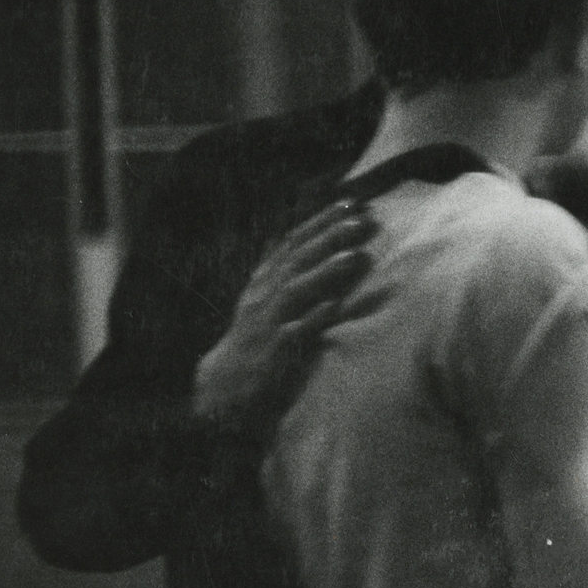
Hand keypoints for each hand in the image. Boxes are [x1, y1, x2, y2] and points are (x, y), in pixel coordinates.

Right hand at [193, 200, 375, 434]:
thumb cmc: (255, 338)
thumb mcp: (261, 298)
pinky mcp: (275, 349)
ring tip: (355, 255)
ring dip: (326, 271)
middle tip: (360, 220)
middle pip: (298, 259)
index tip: (349, 203)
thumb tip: (282, 239)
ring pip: (297, 290)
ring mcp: (269, 321)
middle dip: (329, 237)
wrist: (227, 384)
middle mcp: (264, 294)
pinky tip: (335, 305)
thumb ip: (276, 270)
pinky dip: (315, 316)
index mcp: (265, 280)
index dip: (321, 221)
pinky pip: (296, 330)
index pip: (294, 242)